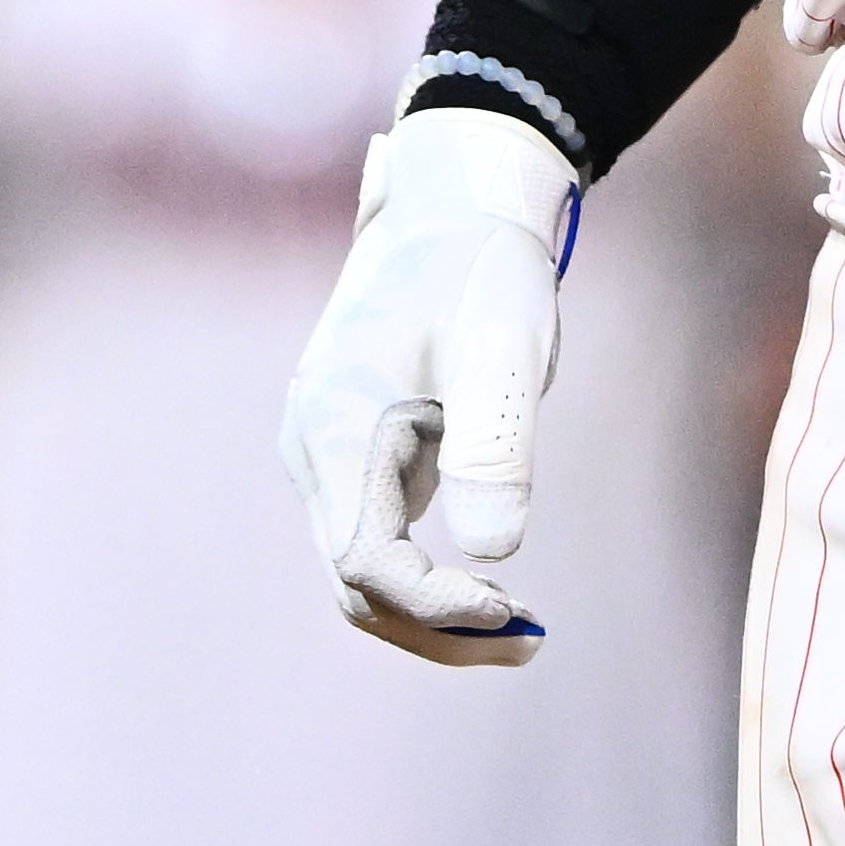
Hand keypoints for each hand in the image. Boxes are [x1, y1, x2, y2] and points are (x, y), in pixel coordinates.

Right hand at [278, 107, 574, 665]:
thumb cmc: (483, 268)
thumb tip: (496, 553)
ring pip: (360, 574)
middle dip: (436, 628)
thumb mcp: (503, 348)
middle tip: (531, 640)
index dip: (437, 605)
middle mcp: (313, 448)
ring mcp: (326, 454)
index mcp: (337, 423)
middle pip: (355, 584)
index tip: (515, 611)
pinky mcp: (351, 456)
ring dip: (432, 615)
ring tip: (521, 630)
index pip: (367, 560)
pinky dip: (426, 582)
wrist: (450, 205)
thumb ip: (495, 443)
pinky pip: (375, 544)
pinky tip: (493, 590)